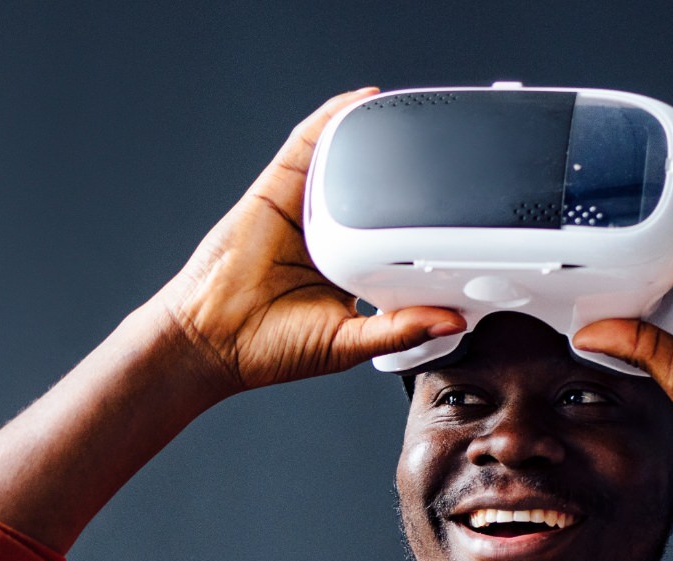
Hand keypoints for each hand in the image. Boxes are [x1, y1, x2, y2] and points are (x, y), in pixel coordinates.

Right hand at [155, 89, 464, 394]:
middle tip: (442, 155)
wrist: (215, 338)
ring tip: (411, 117)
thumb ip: (402, 328)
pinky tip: (360, 102)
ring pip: (343, 162)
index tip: (456, 209)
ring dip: (374, 137)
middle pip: (371, 191)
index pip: (391, 233)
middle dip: (403, 173)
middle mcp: (325, 233)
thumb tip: (451, 320)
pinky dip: (333, 119)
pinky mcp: (277, 188)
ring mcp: (301, 207)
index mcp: (348, 267)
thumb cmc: (271, 346)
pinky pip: (307, 143)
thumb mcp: (352, 343)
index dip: (420, 218)